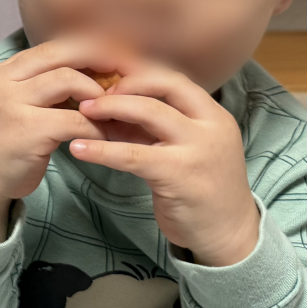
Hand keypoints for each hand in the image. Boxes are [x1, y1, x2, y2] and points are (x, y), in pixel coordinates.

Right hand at [0, 37, 115, 241]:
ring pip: (69, 81)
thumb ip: (43, 85)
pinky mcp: (26, 131)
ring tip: (111, 110)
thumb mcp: (18, 103)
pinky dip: (95, 127)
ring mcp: (12, 104)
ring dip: (98, 95)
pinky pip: (74, 119)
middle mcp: (4, 80)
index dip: (88, 48)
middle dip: (99, 60)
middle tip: (126, 75)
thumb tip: (93, 68)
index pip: (53, 46)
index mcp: (4, 70)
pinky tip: (104, 136)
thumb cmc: (5, 142)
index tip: (115, 59)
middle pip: (62, 54)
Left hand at [70, 64, 259, 266]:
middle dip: (123, 84)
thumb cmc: (199, 186)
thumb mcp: (181, 147)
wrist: (228, 233)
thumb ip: (151, 127)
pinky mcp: (179, 175)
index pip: (172, 78)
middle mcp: (210, 126)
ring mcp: (198, 149)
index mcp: (212, 114)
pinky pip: (133, 155)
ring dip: (110, 107)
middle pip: (163, 86)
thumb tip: (106, 105)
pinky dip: (102, 150)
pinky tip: (78, 149)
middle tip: (92, 92)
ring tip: (81, 110)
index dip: (137, 73)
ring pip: (149, 112)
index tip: (107, 77)